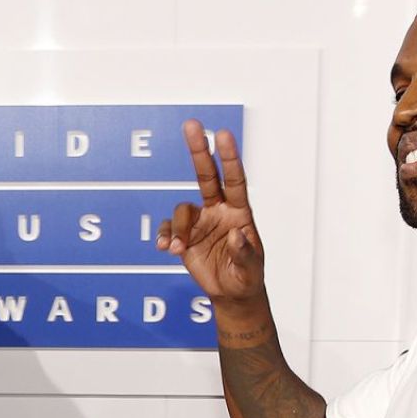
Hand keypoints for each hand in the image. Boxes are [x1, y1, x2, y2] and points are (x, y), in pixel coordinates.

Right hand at [156, 119, 264, 303]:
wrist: (232, 293)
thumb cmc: (247, 276)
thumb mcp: (250, 269)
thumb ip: (244, 252)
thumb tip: (236, 235)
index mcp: (239, 212)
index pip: (234, 180)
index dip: (229, 157)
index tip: (222, 134)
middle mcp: (218, 210)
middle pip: (206, 175)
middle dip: (199, 150)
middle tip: (192, 124)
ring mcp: (200, 221)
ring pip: (182, 209)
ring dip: (178, 228)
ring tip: (178, 249)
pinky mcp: (185, 236)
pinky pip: (169, 228)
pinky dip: (166, 236)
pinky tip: (168, 249)